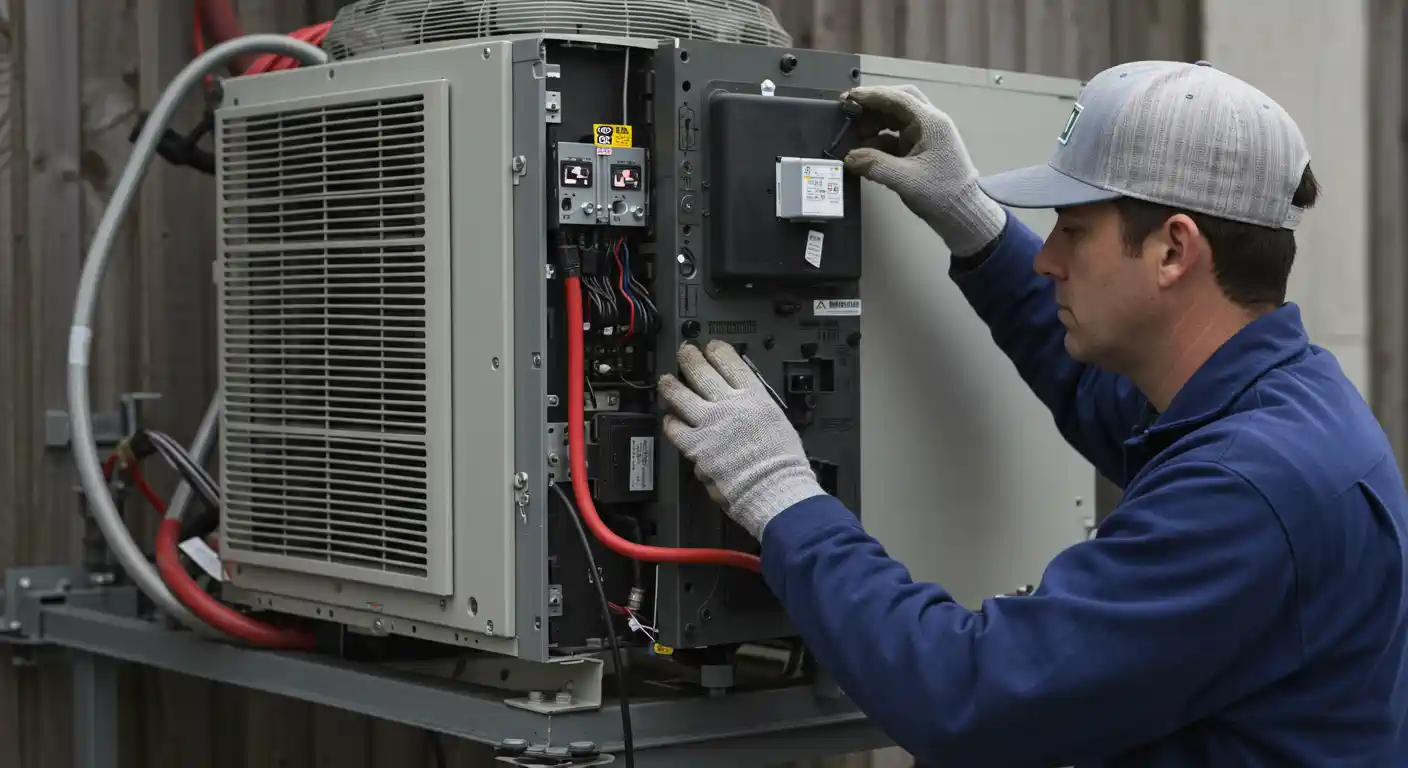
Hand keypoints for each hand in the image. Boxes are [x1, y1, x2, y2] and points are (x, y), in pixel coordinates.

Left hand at [657, 340, 826, 539]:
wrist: (773, 487)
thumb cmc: (783, 463)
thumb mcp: (778, 423)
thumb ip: (757, 411)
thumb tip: (743, 409)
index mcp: (755, 397)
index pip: (732, 364)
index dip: (719, 352)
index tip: (712, 346)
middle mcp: (729, 405)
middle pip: (703, 373)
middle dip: (691, 358)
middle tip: (684, 352)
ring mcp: (709, 424)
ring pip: (681, 396)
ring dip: (671, 386)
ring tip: (665, 380)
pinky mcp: (696, 445)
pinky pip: (675, 430)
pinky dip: (671, 423)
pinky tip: (669, 420)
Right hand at [841, 84, 1005, 256]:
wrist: (961, 213)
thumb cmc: (940, 192)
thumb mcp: (905, 179)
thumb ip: (875, 165)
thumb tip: (848, 157)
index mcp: (930, 122)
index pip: (898, 98)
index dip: (872, 95)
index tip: (849, 98)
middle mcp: (929, 123)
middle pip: (898, 102)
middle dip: (873, 105)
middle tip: (850, 110)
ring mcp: (924, 136)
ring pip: (895, 118)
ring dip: (874, 123)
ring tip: (853, 134)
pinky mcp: (919, 149)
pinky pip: (895, 137)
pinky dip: (878, 140)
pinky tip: (864, 151)